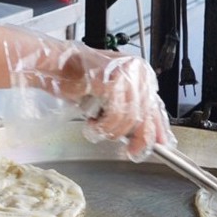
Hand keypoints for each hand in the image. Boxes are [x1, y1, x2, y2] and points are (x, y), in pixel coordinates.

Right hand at [5, 35, 173, 161]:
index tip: (159, 145)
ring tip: (96, 129)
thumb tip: (147, 136)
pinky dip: (102, 126)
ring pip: (130, 119)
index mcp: (140, 71)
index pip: (156, 105)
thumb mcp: (110, 95)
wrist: (56, 64)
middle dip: (138, 138)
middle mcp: (138, 71)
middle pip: (146, 115)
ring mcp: (127, 74)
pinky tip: (92, 125)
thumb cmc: (78, 78)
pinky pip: (115, 116)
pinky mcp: (113, 81)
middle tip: (131, 152)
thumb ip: (130, 111)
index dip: (157, 128)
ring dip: (111, 131)